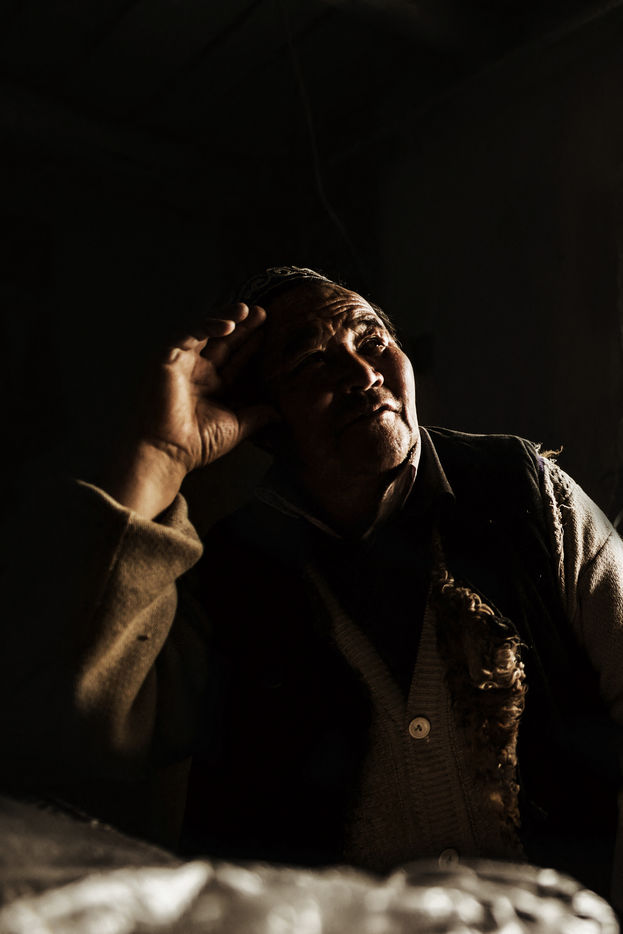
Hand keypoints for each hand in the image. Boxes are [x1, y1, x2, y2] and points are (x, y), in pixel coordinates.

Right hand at [106, 303, 276, 517]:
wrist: (167, 451)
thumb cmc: (197, 444)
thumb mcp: (237, 427)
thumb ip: (257, 416)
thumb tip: (280, 413)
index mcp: (210, 386)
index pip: (235, 360)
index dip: (251, 345)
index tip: (270, 332)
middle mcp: (196, 372)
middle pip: (223, 342)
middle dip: (242, 326)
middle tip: (264, 312)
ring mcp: (181, 364)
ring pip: (206, 332)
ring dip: (226, 318)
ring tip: (248, 309)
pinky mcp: (167, 359)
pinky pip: (189, 335)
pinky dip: (208, 327)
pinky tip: (229, 324)